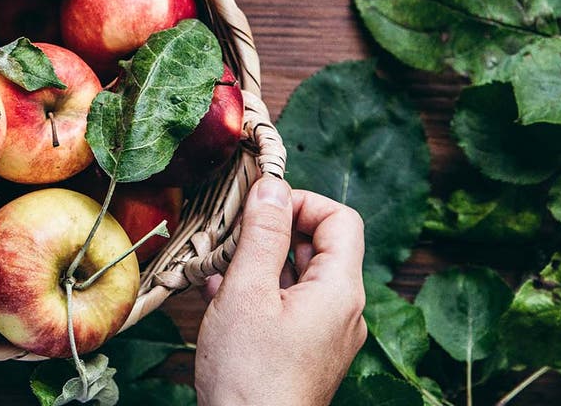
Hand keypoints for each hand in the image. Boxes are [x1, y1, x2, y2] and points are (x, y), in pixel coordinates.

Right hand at [195, 177, 366, 405]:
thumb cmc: (250, 375)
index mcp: (340, 291)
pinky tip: (220, 297)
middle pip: (319, 246)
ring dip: (259, 263)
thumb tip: (272, 185)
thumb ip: (262, 234)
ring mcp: (327, 335)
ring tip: (217, 267)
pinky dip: (260, 292)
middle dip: (273, 232)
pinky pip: (290, 306)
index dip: (301, 202)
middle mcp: (343, 312)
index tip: (260, 206)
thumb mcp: (248, 291)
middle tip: (230, 233)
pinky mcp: (306, 354)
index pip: (340, 219)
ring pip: (299, 278)